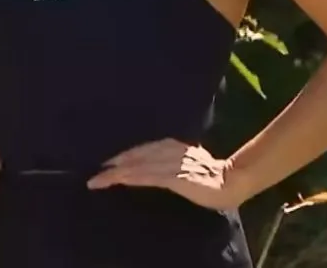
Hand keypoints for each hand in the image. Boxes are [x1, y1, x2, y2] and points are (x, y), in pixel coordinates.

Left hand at [87, 138, 237, 210]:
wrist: (232, 180)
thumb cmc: (210, 175)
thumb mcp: (185, 162)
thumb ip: (170, 160)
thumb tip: (150, 164)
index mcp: (170, 145)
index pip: (140, 150)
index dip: (122, 157)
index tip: (105, 165)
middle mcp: (168, 150)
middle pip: (134, 156)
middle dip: (113, 165)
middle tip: (94, 175)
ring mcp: (171, 162)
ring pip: (137, 166)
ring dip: (116, 174)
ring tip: (98, 180)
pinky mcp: (175, 176)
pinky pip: (148, 176)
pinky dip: (132, 178)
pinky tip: (120, 180)